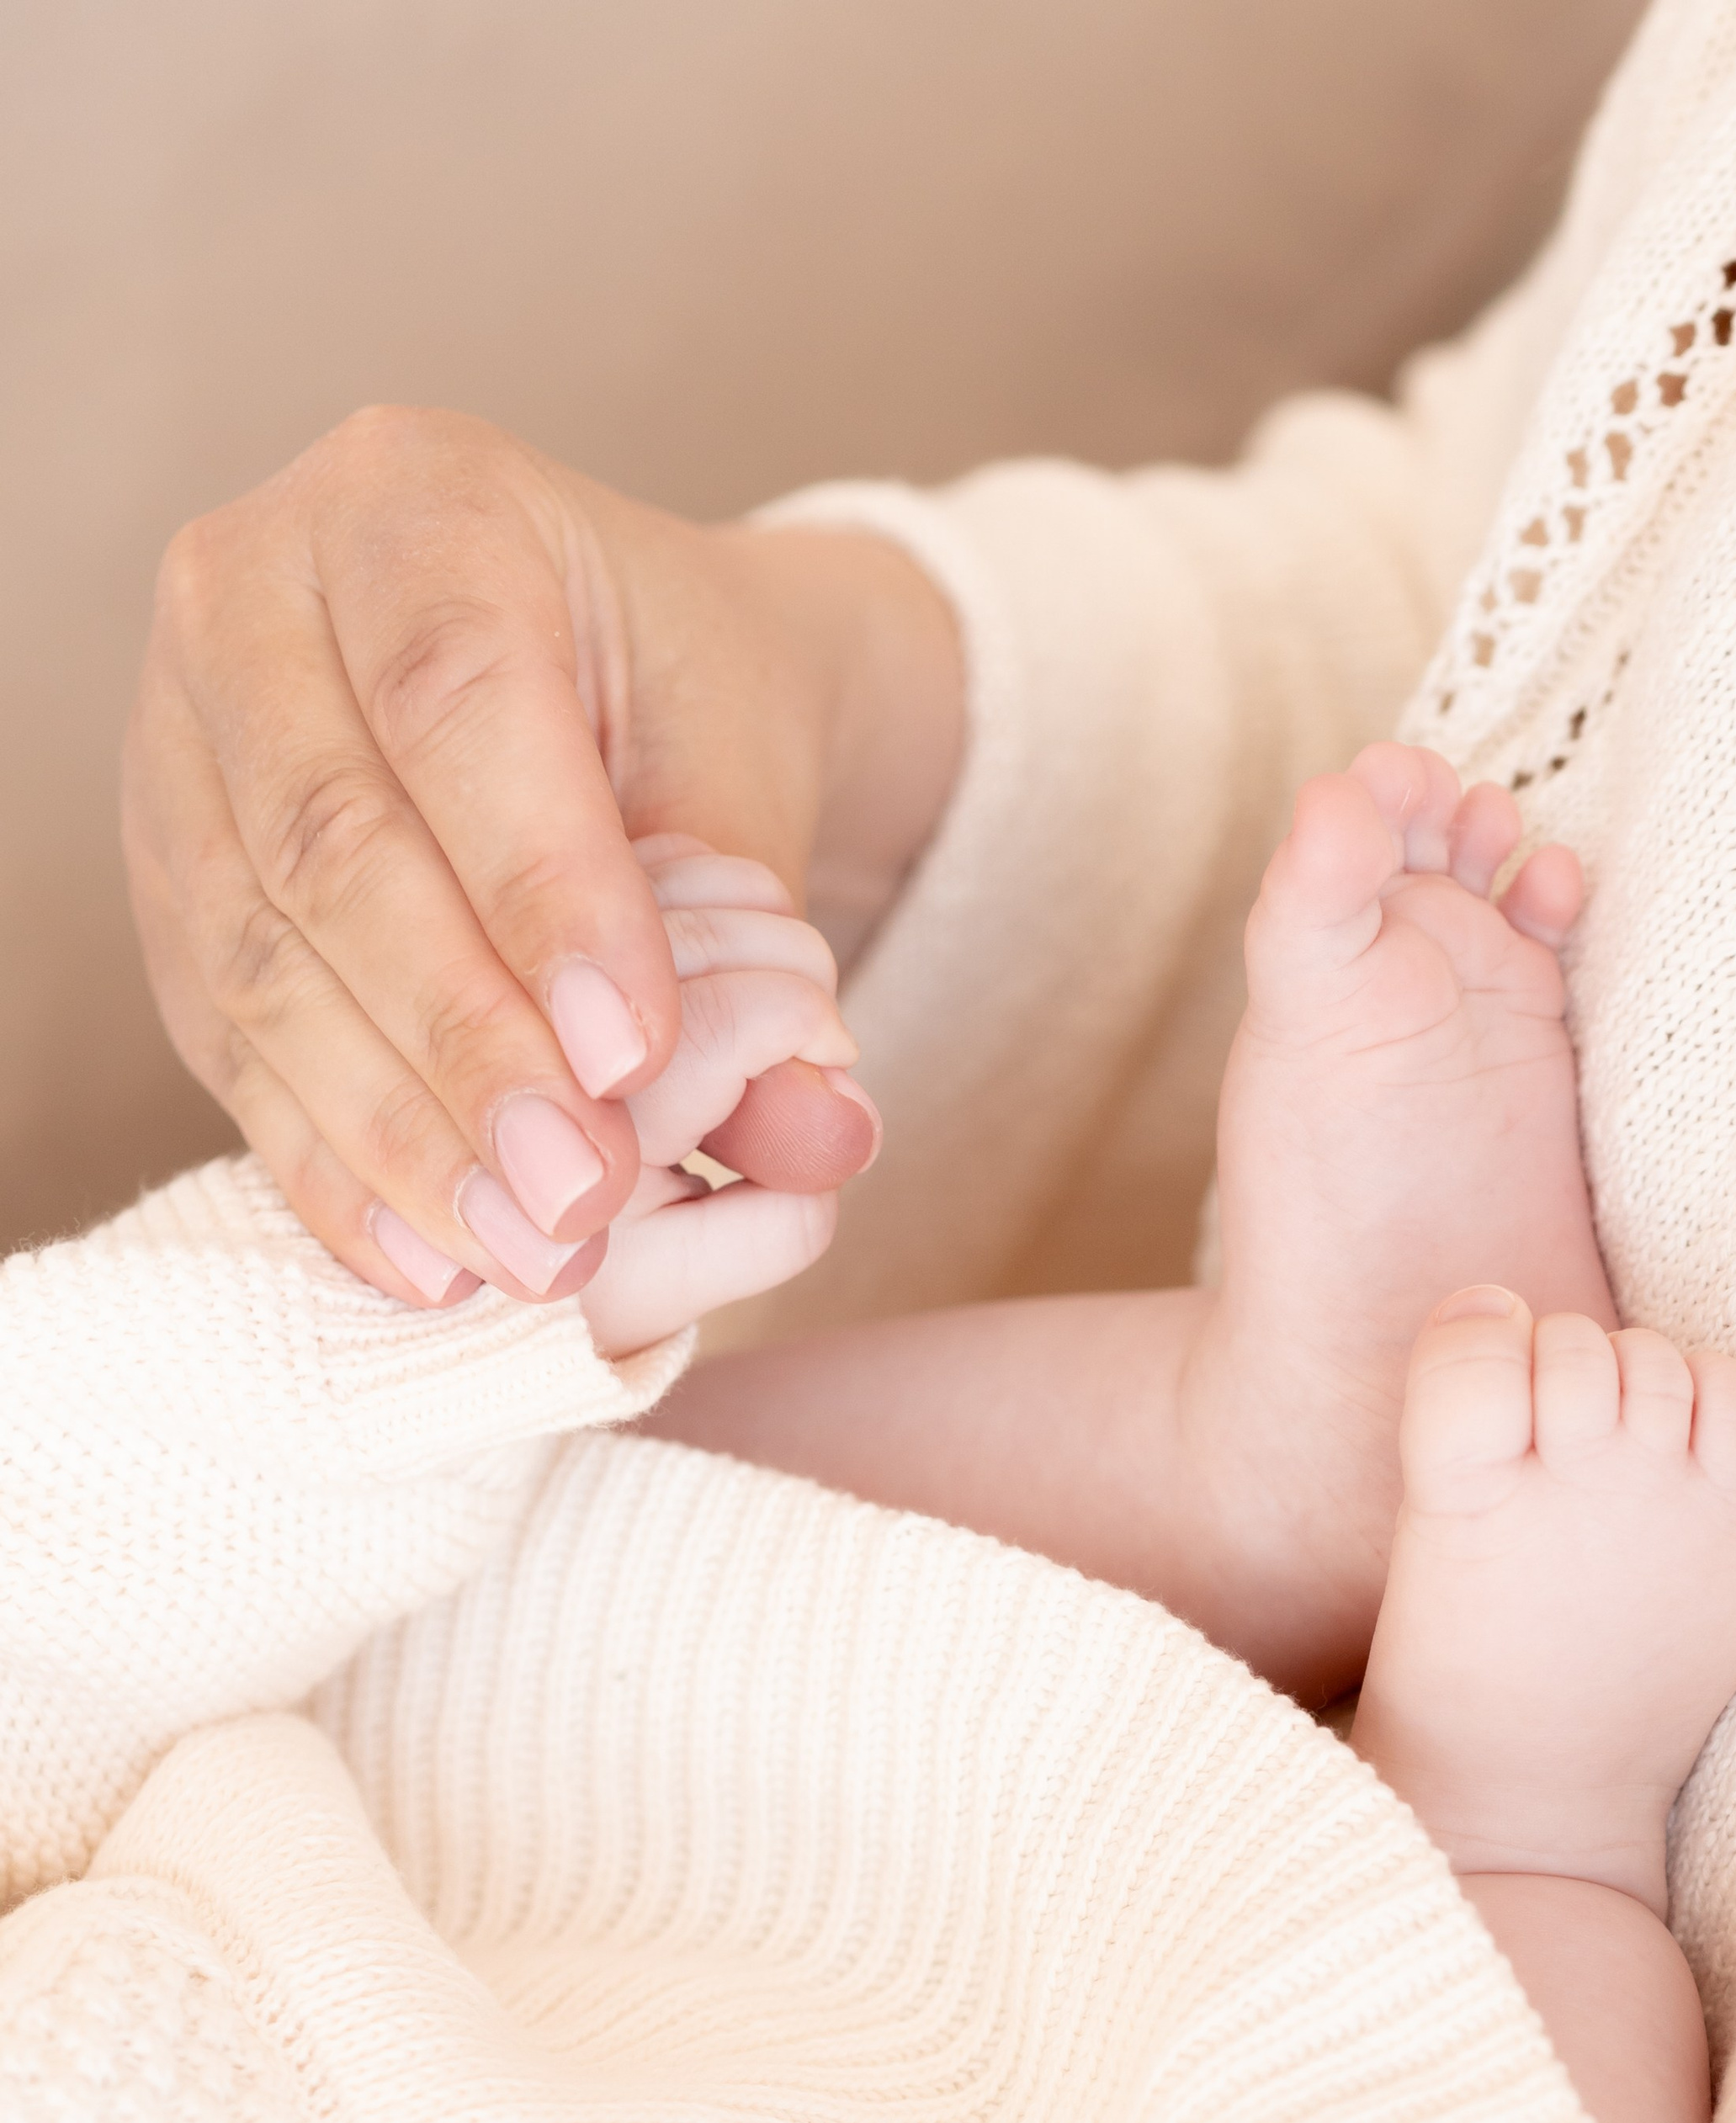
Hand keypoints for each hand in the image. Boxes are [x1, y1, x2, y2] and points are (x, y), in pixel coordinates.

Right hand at [123, 407, 962, 1308]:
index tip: (634, 1052)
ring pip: (260, 953)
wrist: (594, 679)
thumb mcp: (747, 773)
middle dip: (464, 1042)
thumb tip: (819, 1136)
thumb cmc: (674, 698)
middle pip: (333, 839)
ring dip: (395, 1127)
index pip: (456, 693)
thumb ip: (768, 946)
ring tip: (521, 1250)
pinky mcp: (162, 878)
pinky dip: (329, 1159)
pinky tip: (427, 1259)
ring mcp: (177, 737)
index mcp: (414, 497)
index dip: (539, 887)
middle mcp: (255, 592)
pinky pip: (223, 1034)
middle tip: (580, 1193)